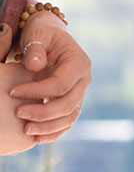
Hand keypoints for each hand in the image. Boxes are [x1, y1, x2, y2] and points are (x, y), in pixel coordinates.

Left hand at [2, 10, 91, 143]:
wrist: (50, 35)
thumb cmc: (41, 33)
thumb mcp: (37, 34)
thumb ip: (35, 49)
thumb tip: (35, 66)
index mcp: (79, 62)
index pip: (60, 84)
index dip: (37, 92)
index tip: (11, 92)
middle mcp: (84, 79)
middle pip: (68, 104)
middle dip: (43, 112)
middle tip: (17, 112)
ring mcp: (80, 91)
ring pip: (69, 116)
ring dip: (48, 126)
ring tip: (26, 130)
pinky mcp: (72, 100)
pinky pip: (67, 121)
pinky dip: (54, 132)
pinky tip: (36, 138)